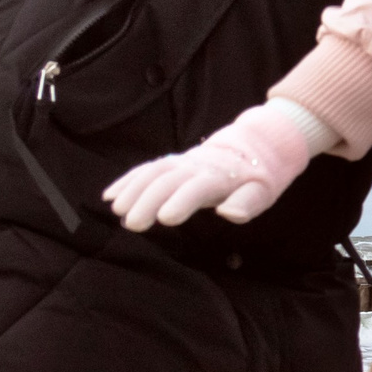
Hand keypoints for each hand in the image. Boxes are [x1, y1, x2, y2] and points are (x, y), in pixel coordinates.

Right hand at [102, 102, 315, 229]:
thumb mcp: (261, 192)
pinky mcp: (171, 163)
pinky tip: (109, 196)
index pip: (197, 188)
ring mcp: (181, 162)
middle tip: (132, 224)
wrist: (254, 147)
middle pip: (168, 180)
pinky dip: (127, 180)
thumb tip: (230, 214)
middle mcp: (196, 166)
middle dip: (148, 200)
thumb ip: (246, 203)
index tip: (165, 218)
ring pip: (153, 171)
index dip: (182, 201)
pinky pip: (146, 168)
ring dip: (132, 189)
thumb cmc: (258, 178)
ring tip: (117, 210)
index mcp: (220, 176)